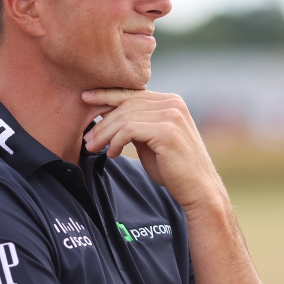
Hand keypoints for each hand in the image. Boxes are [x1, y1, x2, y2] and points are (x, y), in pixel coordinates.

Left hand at [80, 89, 222, 211]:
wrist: (198, 190)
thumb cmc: (173, 169)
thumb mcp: (151, 141)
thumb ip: (136, 125)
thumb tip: (109, 116)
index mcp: (170, 101)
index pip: (132, 93)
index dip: (107, 94)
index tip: (85, 98)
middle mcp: (172, 103)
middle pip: (126, 104)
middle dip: (102, 120)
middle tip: (87, 138)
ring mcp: (171, 115)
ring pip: (125, 117)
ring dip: (104, 133)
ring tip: (93, 147)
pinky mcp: (167, 131)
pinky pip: (129, 130)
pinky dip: (116, 141)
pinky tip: (113, 153)